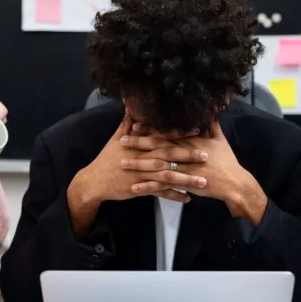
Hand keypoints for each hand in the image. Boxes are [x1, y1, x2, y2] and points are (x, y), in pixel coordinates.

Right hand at [67, 114, 208, 237]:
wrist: (94, 182)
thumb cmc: (107, 159)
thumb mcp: (115, 138)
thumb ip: (127, 122)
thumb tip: (130, 103)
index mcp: (139, 145)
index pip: (162, 137)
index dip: (179, 134)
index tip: (196, 131)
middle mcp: (142, 159)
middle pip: (167, 156)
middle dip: (187, 155)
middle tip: (206, 155)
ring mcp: (142, 175)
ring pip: (167, 177)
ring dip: (185, 179)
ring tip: (203, 181)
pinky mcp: (140, 189)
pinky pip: (160, 193)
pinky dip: (174, 196)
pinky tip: (188, 198)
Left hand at [121, 119, 267, 224]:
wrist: (234, 183)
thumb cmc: (227, 162)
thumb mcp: (220, 139)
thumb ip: (213, 124)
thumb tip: (212, 108)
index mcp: (191, 141)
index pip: (167, 133)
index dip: (150, 129)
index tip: (135, 126)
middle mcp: (186, 153)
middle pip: (158, 147)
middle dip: (139, 144)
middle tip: (122, 141)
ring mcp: (184, 169)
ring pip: (157, 165)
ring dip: (139, 165)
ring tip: (122, 163)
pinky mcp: (184, 184)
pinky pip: (162, 185)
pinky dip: (148, 187)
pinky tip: (134, 188)